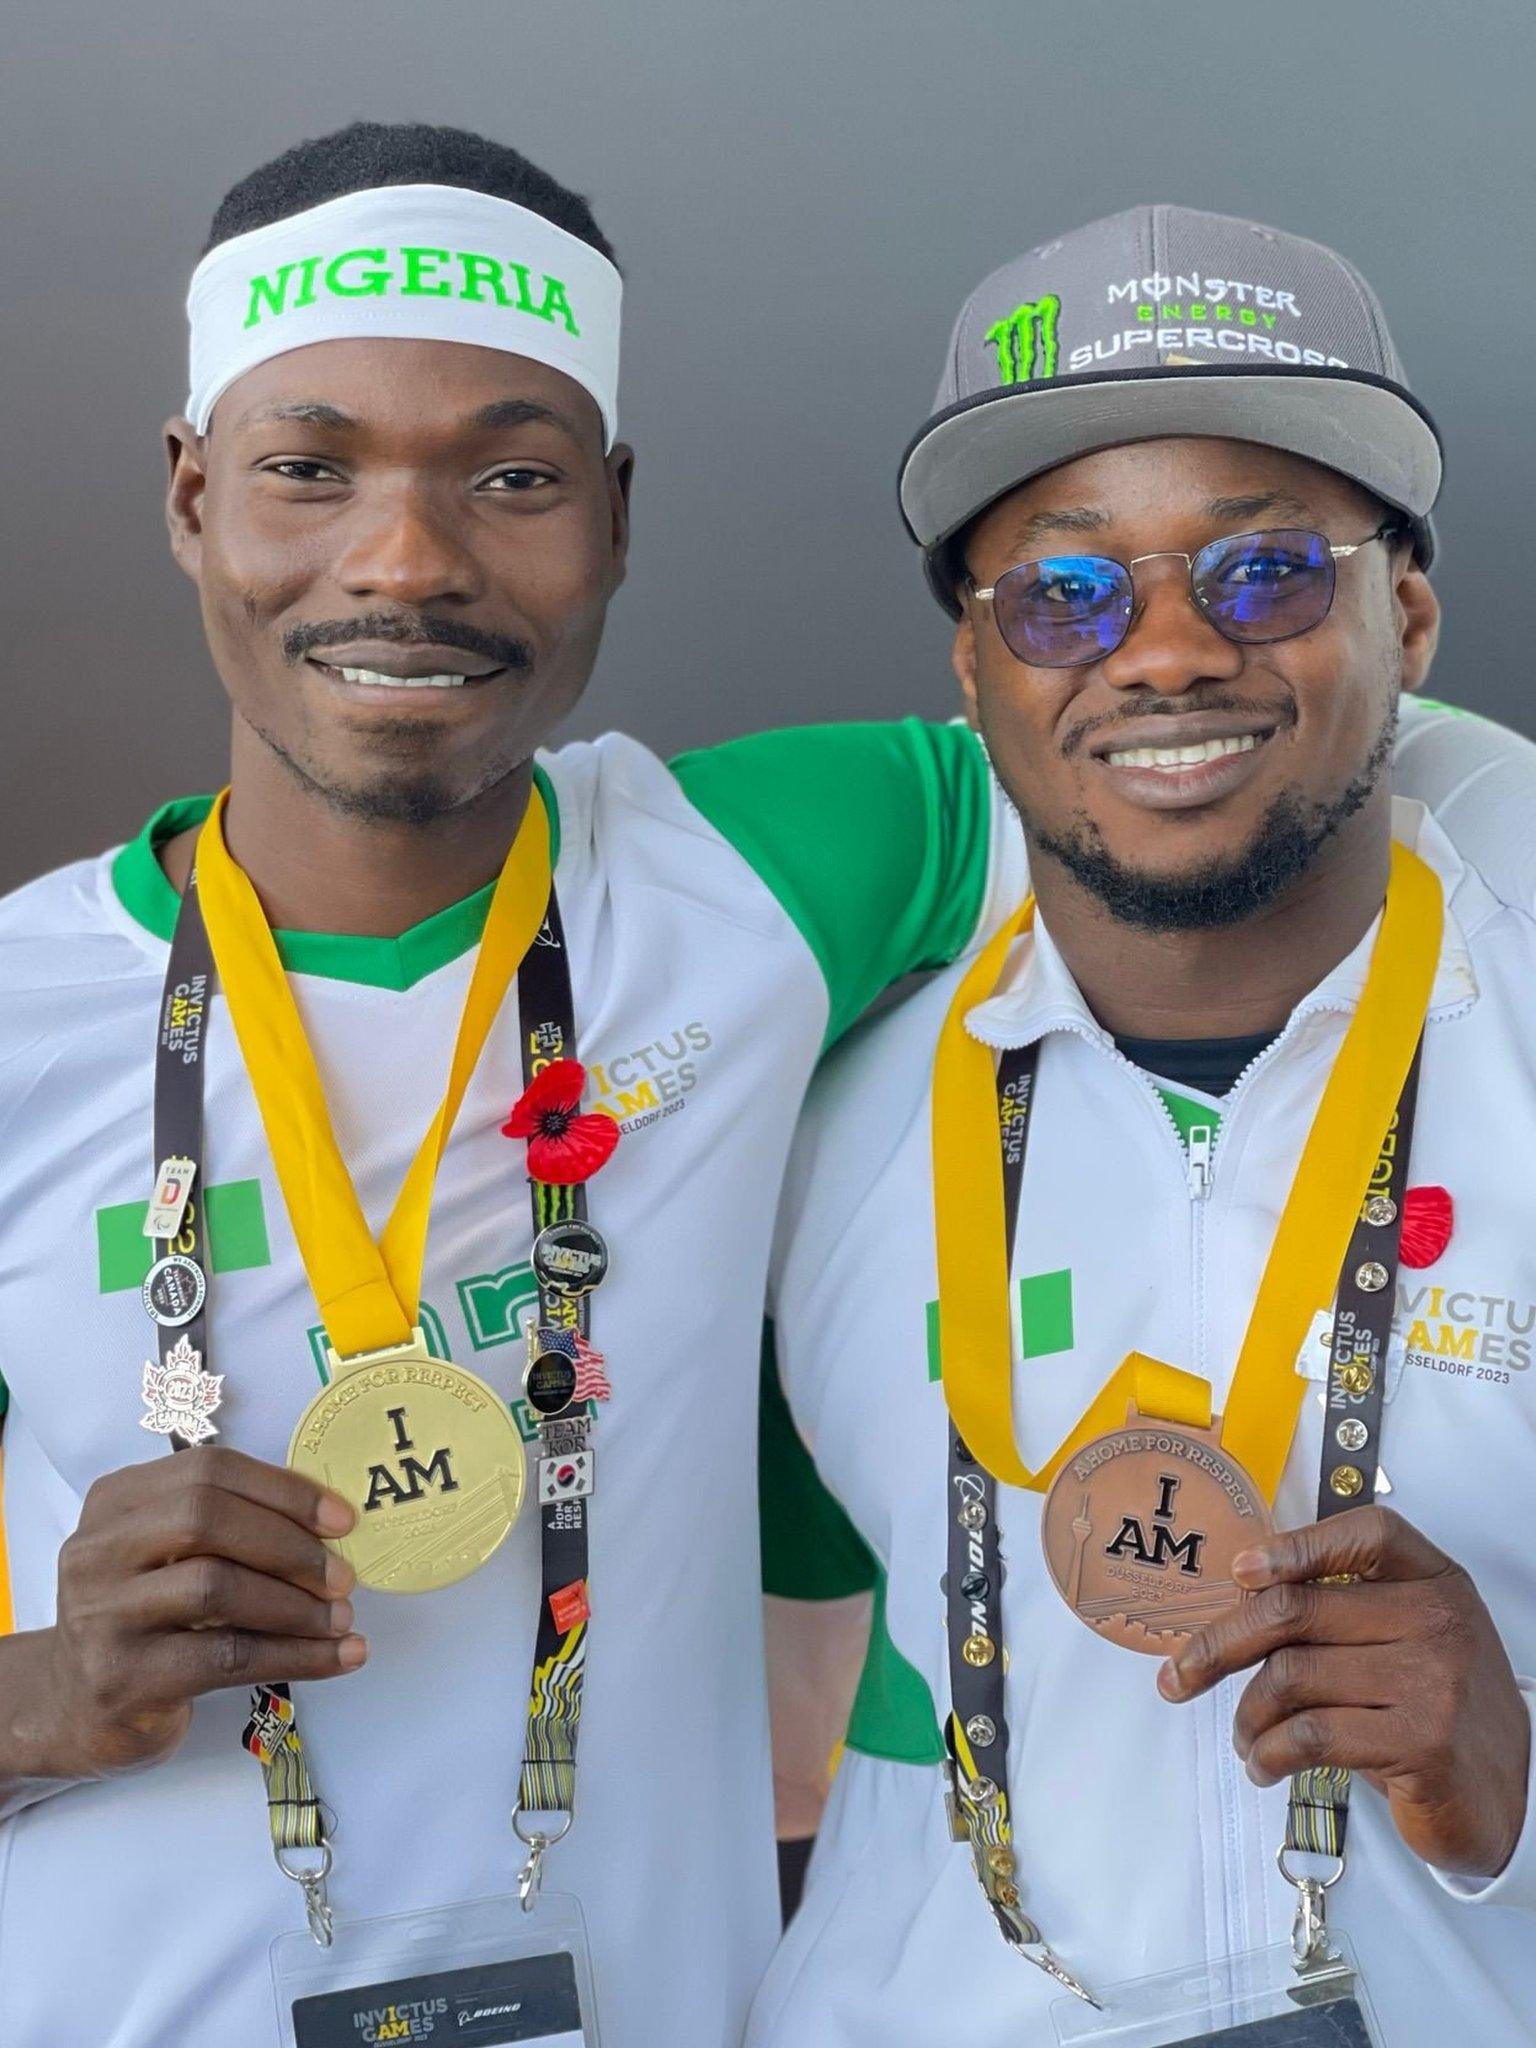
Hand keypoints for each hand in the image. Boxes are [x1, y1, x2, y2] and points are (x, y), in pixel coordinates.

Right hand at [42, 1447, 364, 1779]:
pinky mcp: (122, 1679)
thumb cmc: (143, 1620)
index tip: (341, 1519)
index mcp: (117, 1502)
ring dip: (296, 1606)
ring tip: (342, 1619)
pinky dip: (295, 1656)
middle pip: (206, 1520)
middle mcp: (99, 1551)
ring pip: (216, 1588)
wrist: (73, 1708)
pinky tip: (336, 1658)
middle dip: (289, 1545)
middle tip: (342, 1576)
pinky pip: (225, 1659)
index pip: (208, 1470)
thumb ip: (229, 1527)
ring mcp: (102, 1615)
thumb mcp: (168, 1557)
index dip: (283, 1490)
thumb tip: (329, 1525)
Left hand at [1157, 1505, 1530, 1880]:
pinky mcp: (1421, 1742)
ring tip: (1245, 1738)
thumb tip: (1242, 1598)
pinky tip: (1264, 1764)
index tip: (1238, 1573)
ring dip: (1248, 1714)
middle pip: (1296, 1609)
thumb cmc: (1436, 1708)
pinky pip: (1311, 1733)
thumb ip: (1347, 1608)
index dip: (1294, 1547)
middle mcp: (1437, 1620)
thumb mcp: (1410, 1637)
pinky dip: (1269, 1751)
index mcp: (1433, 1580)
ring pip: (1293, 1676)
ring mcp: (1432, 1680)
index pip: (1364, 1534)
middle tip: (1180, 1675)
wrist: (1505, 1795)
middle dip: (1221, 1643)